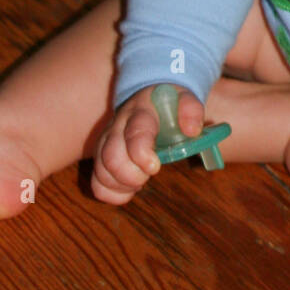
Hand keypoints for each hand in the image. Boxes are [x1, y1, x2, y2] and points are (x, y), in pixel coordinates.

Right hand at [91, 84, 203, 203]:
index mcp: (141, 112)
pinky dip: (111, 193)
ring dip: (120, 184)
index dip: (141, 152)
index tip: (154, 167)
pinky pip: (97, 182)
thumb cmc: (169, 104)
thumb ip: (191, 110)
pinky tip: (128, 190)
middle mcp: (118, 127)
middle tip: (147, 176)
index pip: (135, 132)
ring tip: (139, 183)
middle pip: (111, 156)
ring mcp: (106, 142)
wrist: (148, 96)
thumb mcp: (184, 99)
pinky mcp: (101, 157)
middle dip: (129, 175)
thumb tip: (192, 130)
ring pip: (101, 170)